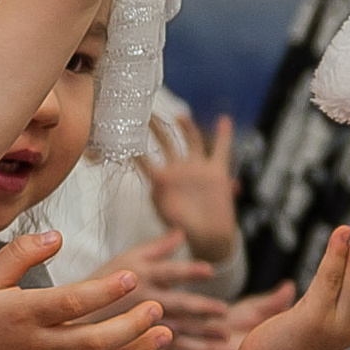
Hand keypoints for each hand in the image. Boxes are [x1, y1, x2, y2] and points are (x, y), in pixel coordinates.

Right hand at [0, 231, 170, 349]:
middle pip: (94, 341)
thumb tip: (58, 237)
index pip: (70, 304)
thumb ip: (19, 254)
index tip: (131, 277)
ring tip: (166, 332)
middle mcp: (39, 344)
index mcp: (21, 314)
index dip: (104, 291)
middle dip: (132, 327)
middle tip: (158, 307)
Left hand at [141, 113, 238, 262]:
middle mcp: (178, 170)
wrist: (207, 236)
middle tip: (147, 113)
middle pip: (166, 142)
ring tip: (179, 115)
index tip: (125, 134)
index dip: (135, 149)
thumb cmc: (183, 229)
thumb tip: (157, 188)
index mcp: (161, 180)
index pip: (144, 160)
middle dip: (157, 128)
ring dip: (186, 127)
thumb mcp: (168, 218)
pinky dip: (224, 135)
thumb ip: (163, 204)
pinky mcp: (216, 171)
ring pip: (191, 140)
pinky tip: (224, 120)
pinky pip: (222, 150)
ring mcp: (197, 168)